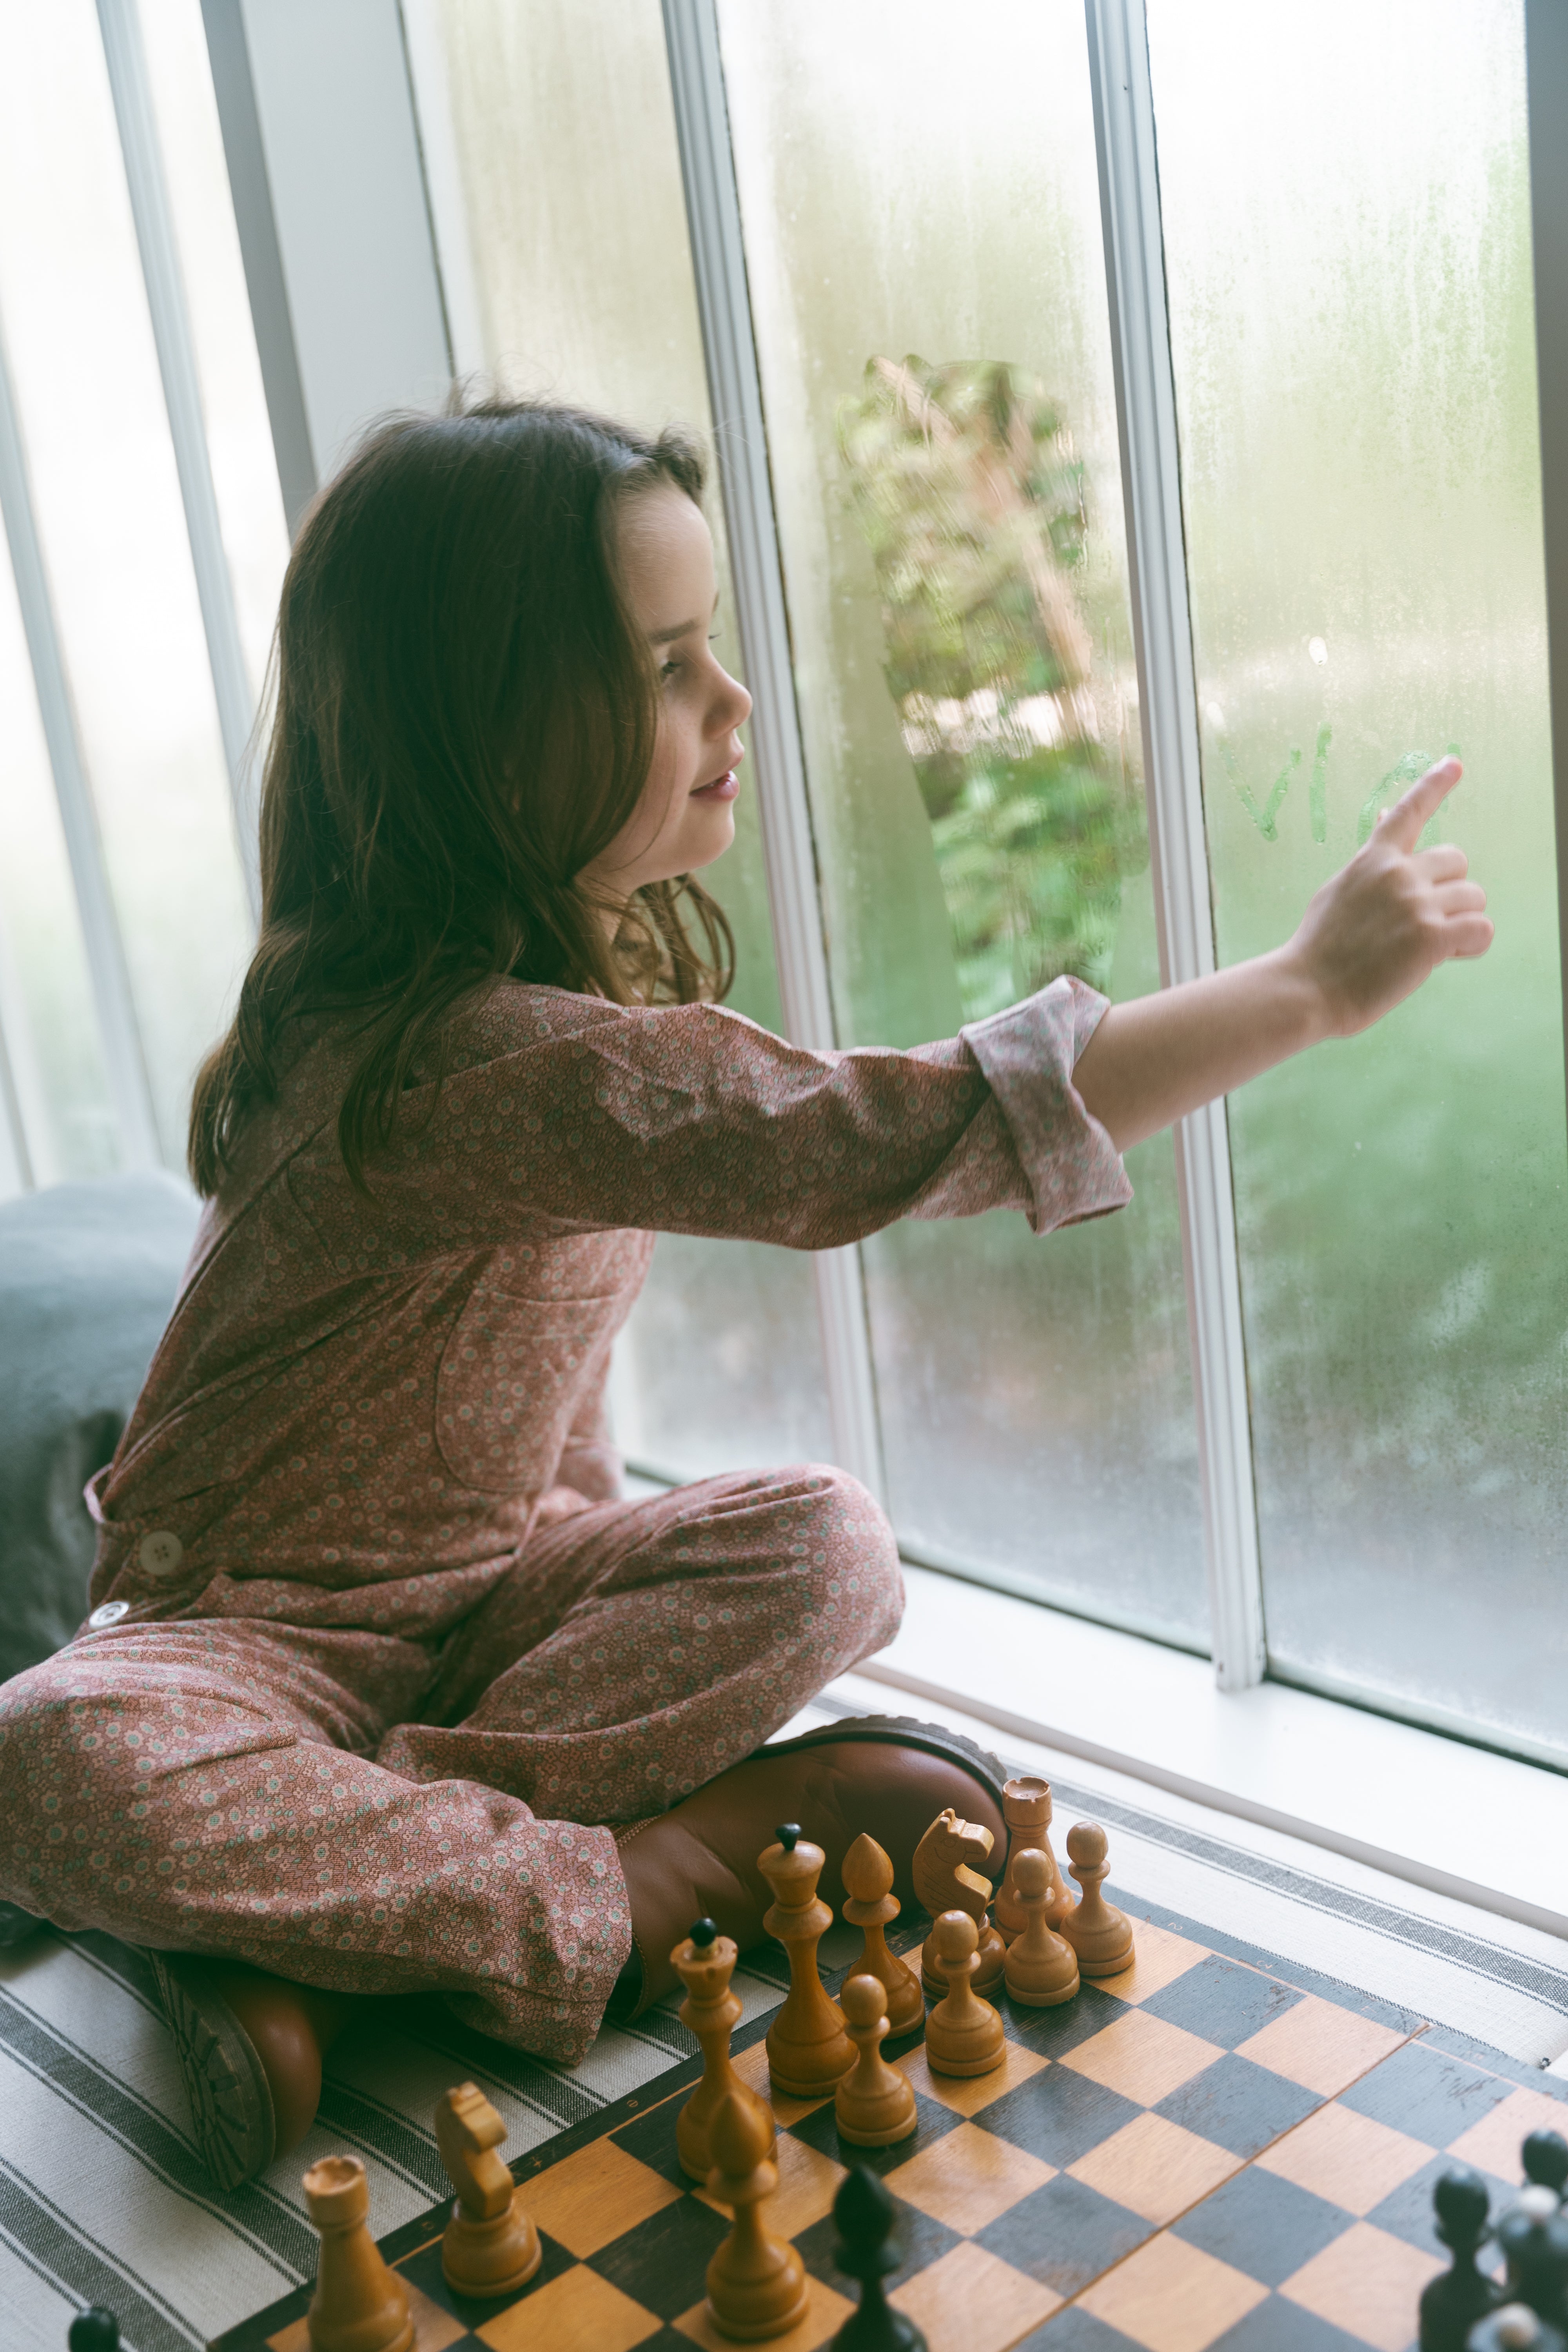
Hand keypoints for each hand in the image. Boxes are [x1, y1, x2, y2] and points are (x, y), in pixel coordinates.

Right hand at [1282, 758, 1492, 1038]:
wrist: (1307, 989)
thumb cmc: (1320, 948)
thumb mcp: (1338, 890)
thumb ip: (1370, 860)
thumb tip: (1386, 814)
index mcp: (1373, 860)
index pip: (1408, 812)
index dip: (1434, 785)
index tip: (1454, 764)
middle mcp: (1398, 874)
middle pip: (1457, 862)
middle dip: (1449, 891)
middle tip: (1425, 922)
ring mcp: (1416, 904)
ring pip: (1474, 898)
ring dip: (1461, 922)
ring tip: (1430, 947)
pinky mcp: (1432, 937)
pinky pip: (1481, 929)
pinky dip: (1473, 945)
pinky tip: (1449, 957)